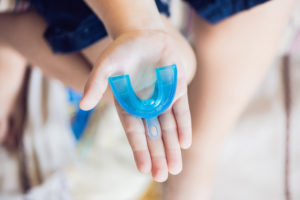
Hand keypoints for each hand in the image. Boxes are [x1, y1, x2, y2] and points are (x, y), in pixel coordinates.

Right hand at [80, 29, 193, 181]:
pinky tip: (185, 143)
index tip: (144, 169)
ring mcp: (162, 99)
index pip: (134, 132)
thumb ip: (95, 83)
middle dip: (158, 155)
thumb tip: (83, 104)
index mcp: (127, 104)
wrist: (144, 36)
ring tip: (175, 168)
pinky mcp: (177, 90)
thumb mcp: (106, 64)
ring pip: (168, 127)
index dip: (139, 150)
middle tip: (162, 176)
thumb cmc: (122, 50)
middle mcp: (145, 106)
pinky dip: (183, 126)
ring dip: (172, 147)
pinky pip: (181, 111)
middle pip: (153, 135)